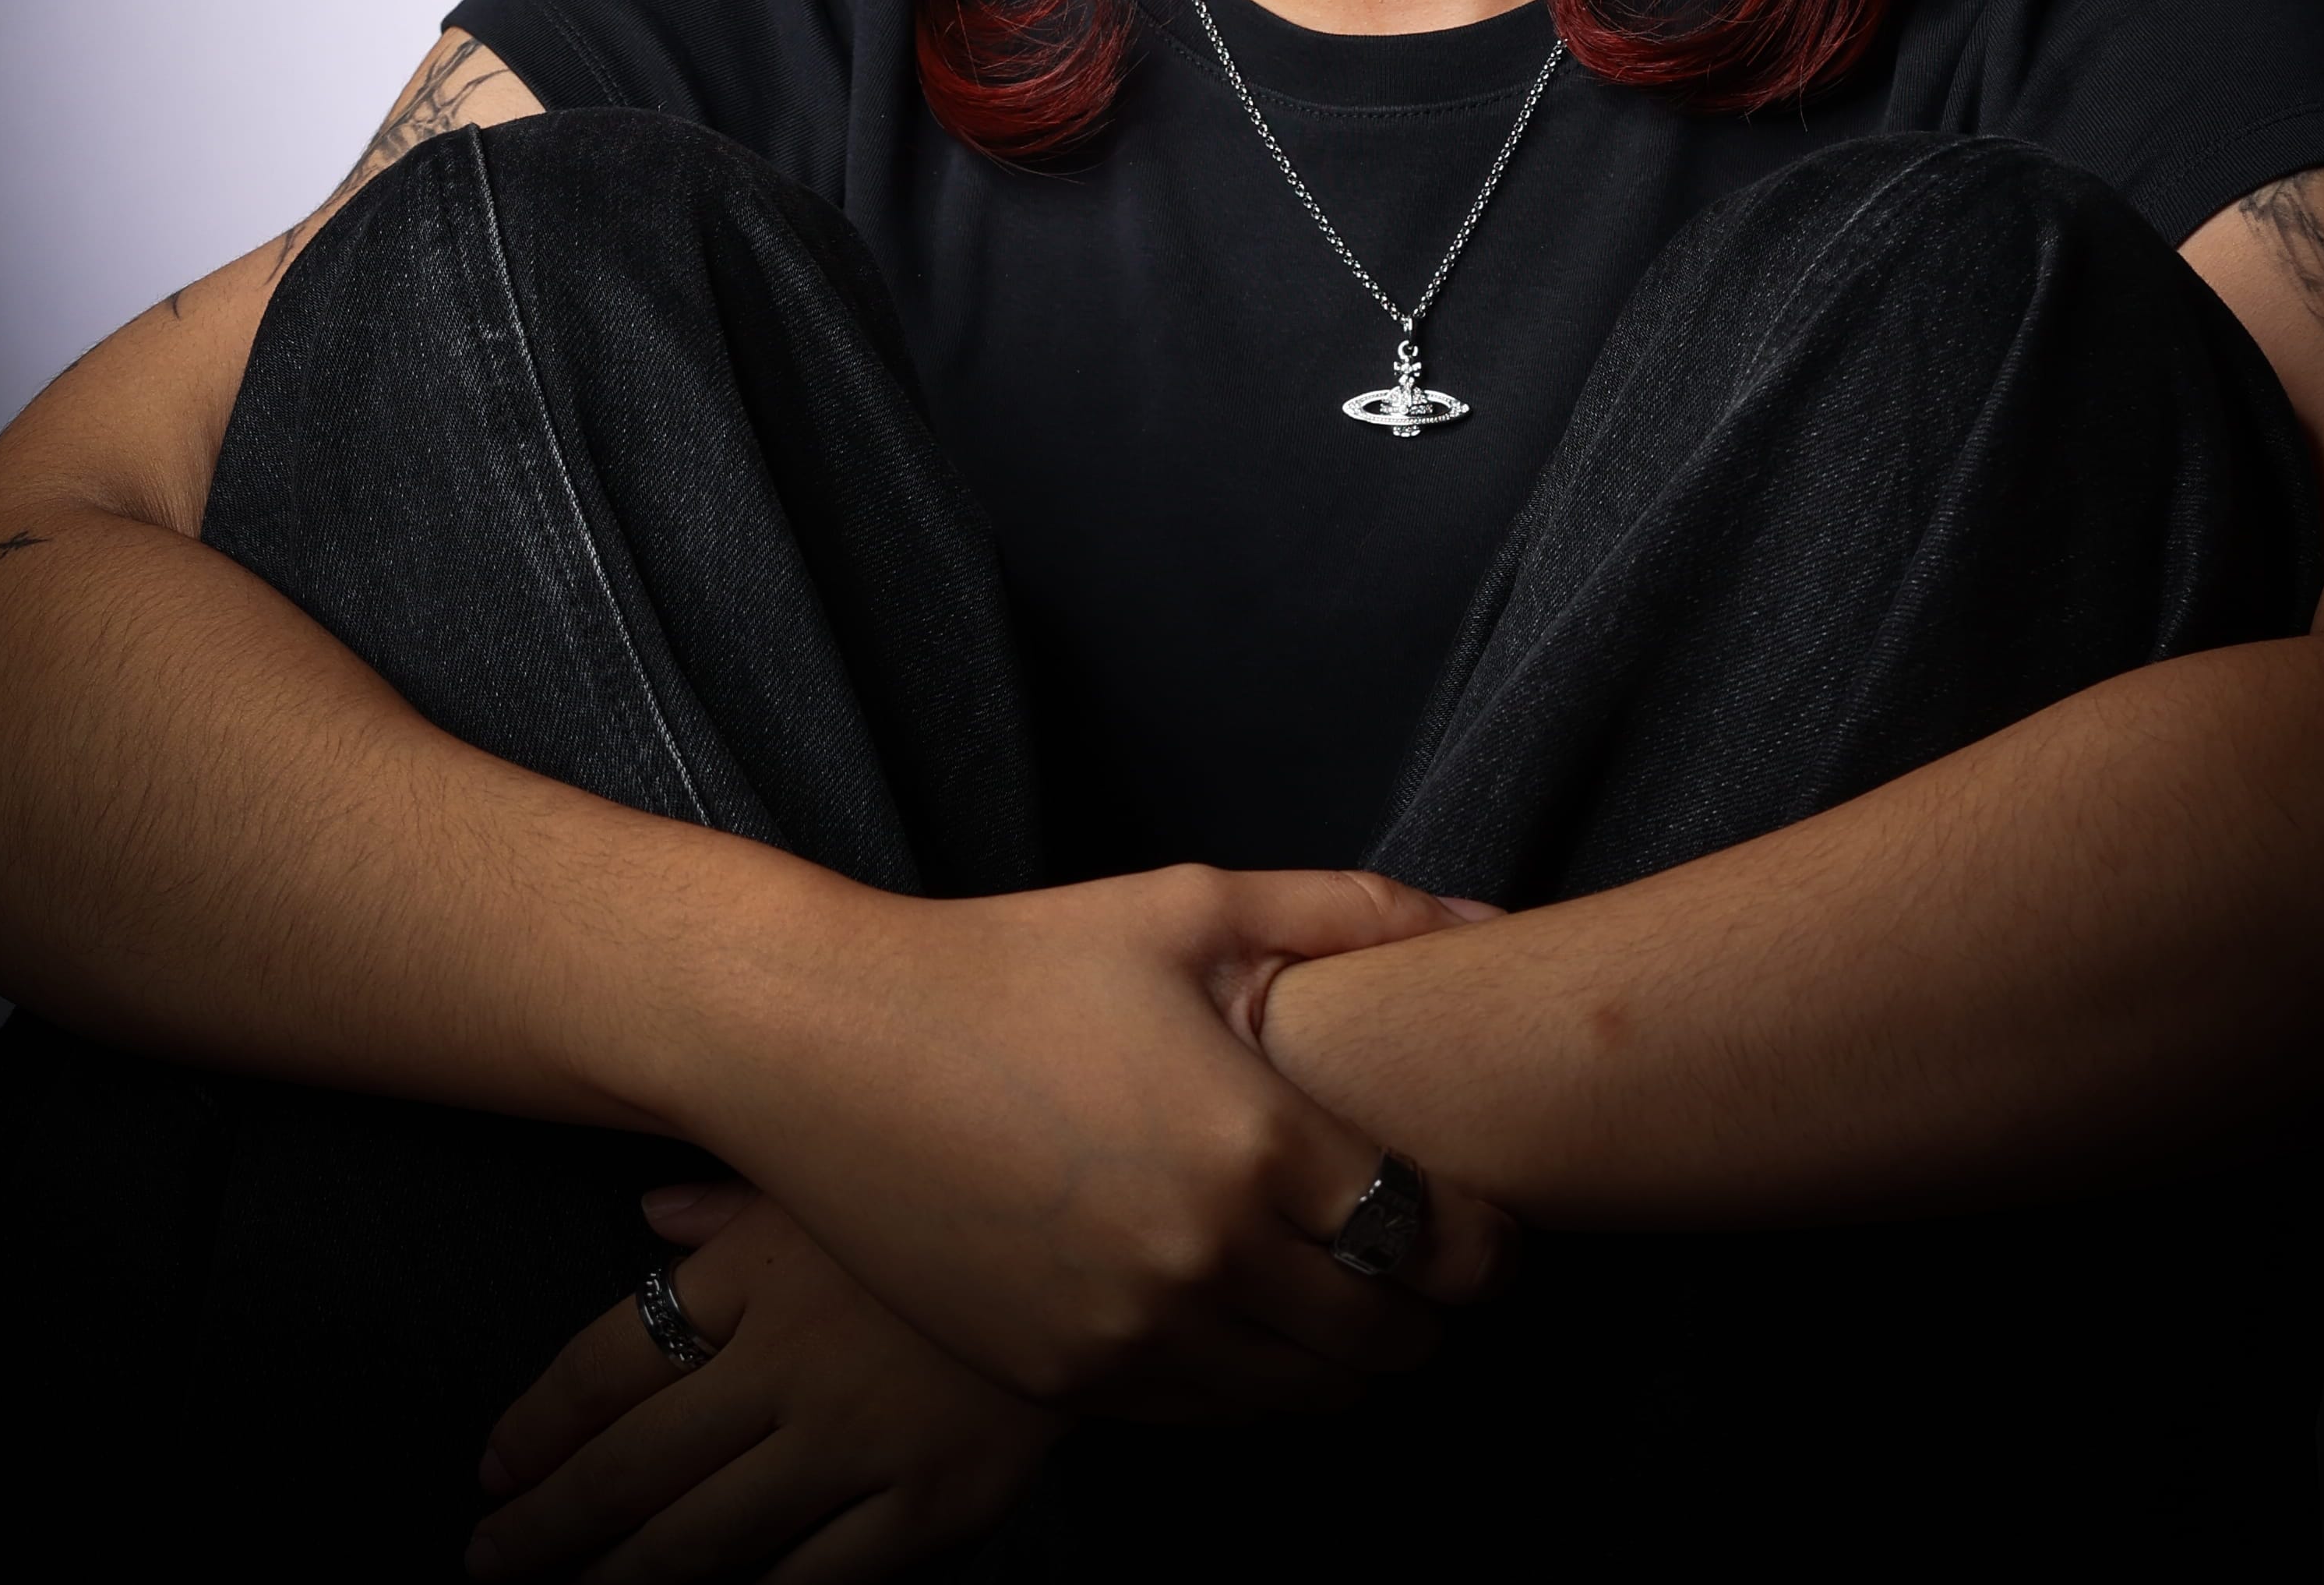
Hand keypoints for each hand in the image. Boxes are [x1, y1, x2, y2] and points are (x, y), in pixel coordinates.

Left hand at [470, 1183, 1056, 1582]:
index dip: (537, 1427)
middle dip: (548, 1523)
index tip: (491, 1469)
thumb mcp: (840, 1161)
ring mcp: (861, 1442)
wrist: (1120, 1220)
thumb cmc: (964, 1175)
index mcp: (759, 1268)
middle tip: (492, 1558)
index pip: (609, 1362)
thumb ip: (736, 1198)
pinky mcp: (931, 1506)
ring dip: (619, 1577)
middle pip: (634, 1467)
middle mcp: (793, 1361)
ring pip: (704, 1539)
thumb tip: (647, 1218)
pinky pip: (813, 1580)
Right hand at [684, 865, 1510, 1418]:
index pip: (1442, 1243)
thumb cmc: (1018, 960)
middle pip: (1389, 1341)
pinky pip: (1206, 1417)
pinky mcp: (1064, 1384)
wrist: (833, 1048)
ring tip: (1339, 1286)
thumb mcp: (1192, 907)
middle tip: (1421, 1257)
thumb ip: (1352, 914)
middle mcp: (1207, 1263)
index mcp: (1257, 1145)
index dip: (1487, 1242)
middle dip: (1427, 1307)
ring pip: (1305, 1398)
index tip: (1487, 1219)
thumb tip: (1490, 924)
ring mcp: (1131, 1339)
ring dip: (1343, 1354)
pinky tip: (1238, 1309)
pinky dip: (1247, 1380)